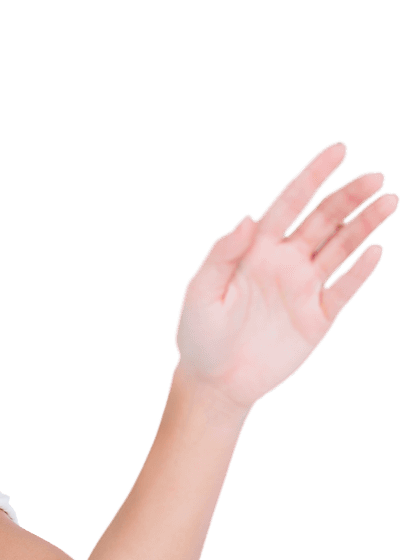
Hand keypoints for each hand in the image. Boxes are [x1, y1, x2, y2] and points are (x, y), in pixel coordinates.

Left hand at [173, 141, 398, 411]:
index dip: (313, 176)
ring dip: (364, 225)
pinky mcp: (318, 317)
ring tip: (388, 201)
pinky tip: (375, 252)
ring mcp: (303, 288)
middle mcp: (284, 262)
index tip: (339, 149)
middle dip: (348, 196)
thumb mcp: (200, 292)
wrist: (214, 381)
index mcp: (255, 249)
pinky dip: (360, 272)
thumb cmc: (198, 334)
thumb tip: (248, 218)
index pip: (289, 203)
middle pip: (323, 220)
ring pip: (341, 248)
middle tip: (375, 177)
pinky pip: (345, 289)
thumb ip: (221, 254)